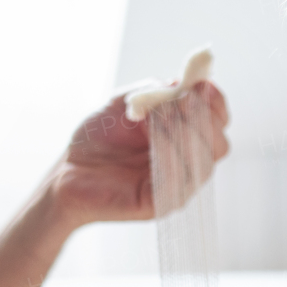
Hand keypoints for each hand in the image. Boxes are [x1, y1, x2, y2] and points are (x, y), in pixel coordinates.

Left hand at [45, 81, 228, 227]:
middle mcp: (186, 163)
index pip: (217, 123)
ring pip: (202, 163)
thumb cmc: (97, 137)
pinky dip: (171, 156)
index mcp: (184, 136)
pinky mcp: (159, 204)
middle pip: (219, 145)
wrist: (67, 170)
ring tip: (159, 120)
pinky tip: (155, 141)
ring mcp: (175, 186)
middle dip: (203, 120)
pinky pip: (179, 182)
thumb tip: (182, 83)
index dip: (216, 103)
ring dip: (186, 135)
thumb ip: (154, 91)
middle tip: (181, 103)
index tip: (203, 86)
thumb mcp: (125, 102)